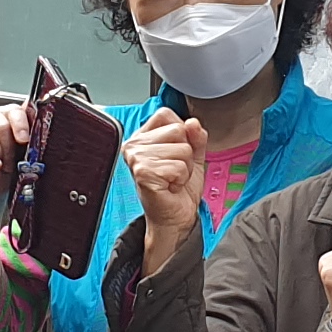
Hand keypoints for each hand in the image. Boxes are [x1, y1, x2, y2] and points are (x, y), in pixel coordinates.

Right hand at [0, 97, 29, 212]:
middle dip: (10, 148)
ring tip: (0, 169)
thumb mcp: (22, 154)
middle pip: (2, 124)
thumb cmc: (6, 172)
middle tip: (12, 164)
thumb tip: (41, 125)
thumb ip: (29, 138)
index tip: (25, 140)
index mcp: (7, 117)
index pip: (15, 110)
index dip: (21, 124)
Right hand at [124, 108, 206, 245]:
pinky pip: (179, 166)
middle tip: (174, 171)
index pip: (166, 114)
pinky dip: (181, 179)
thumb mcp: (193, 155)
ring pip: (182, 148)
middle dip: (186, 153)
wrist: (174, 218)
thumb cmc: (179, 189)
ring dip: (185, 168)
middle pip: (177, 129)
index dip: (182, 134)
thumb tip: (193, 123)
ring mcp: (136, 158)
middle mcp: (134, 144)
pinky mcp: (143, 173)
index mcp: (142, 136)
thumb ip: (196, 136)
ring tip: (172, 179)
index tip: (174, 155)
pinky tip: (170, 186)